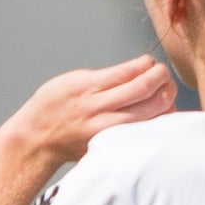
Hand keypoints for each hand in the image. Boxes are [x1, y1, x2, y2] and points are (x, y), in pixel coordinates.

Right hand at [0, 55, 175, 167]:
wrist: (37, 137)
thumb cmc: (55, 106)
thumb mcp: (74, 81)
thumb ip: (105, 78)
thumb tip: (139, 71)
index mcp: (87, 86)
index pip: (127, 72)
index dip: (146, 64)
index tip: (150, 62)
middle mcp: (97, 107)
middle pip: (143, 90)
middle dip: (162, 78)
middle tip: (163, 75)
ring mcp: (106, 128)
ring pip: (150, 112)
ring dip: (166, 98)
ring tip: (166, 91)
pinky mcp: (111, 143)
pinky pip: (144, 129)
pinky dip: (158, 118)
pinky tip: (161, 112)